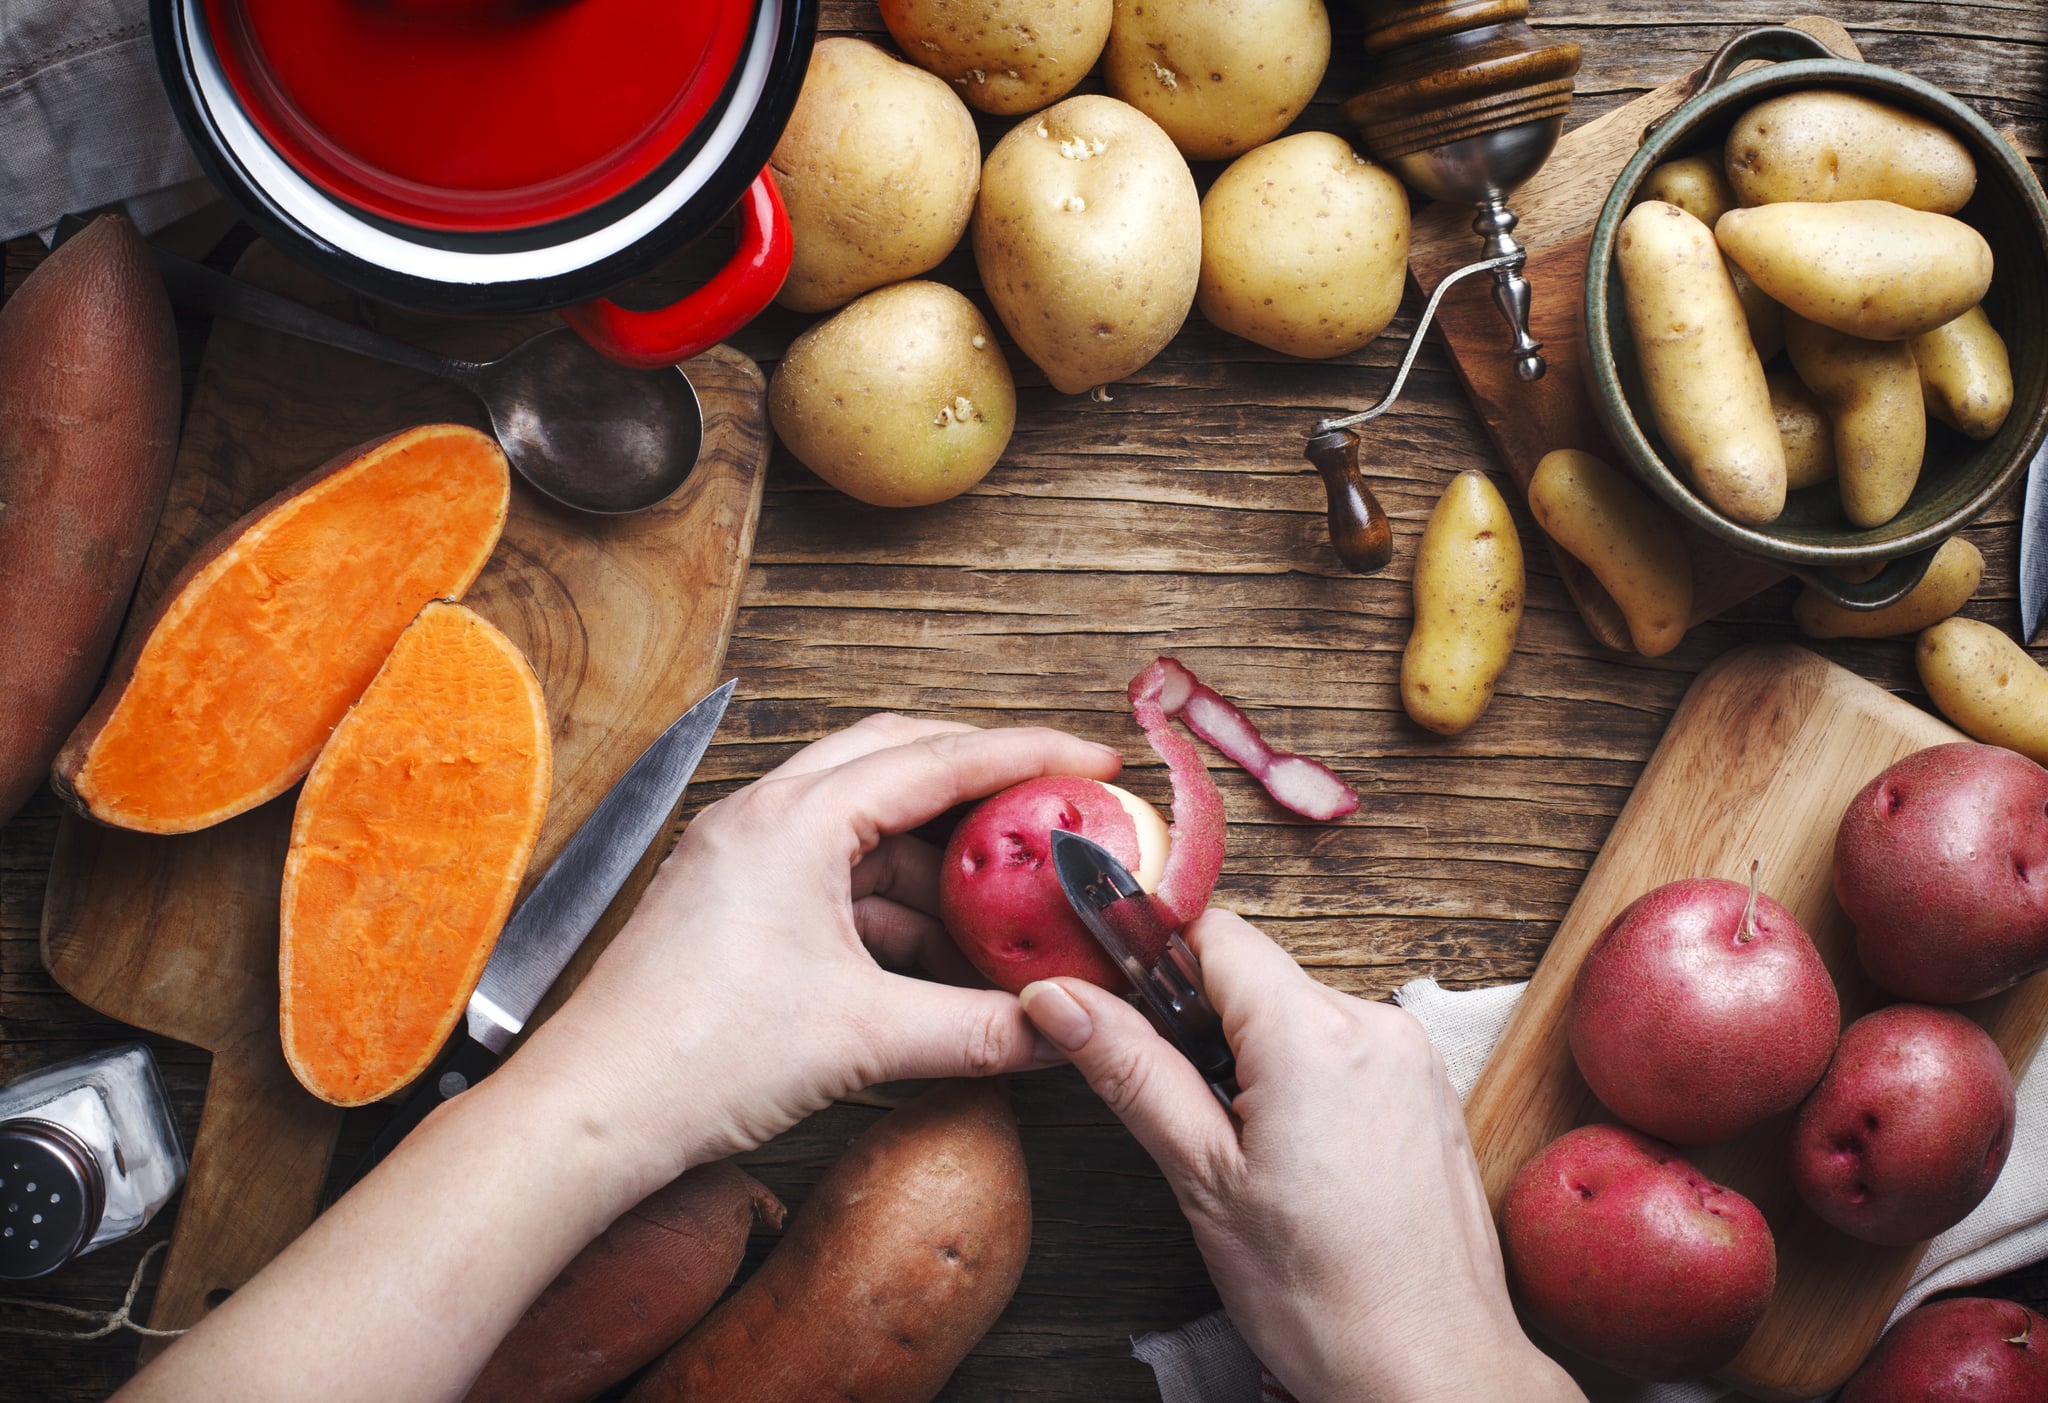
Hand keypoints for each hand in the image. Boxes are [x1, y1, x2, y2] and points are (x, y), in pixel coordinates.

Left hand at [517, 713, 1122, 1187]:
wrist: (589, 1116)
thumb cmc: (695, 1058)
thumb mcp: (864, 1037)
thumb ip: (978, 1029)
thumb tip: (1059, 1032)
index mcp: (794, 819)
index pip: (936, 759)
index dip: (1027, 756)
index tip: (1091, 762)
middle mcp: (763, 817)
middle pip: (897, 760)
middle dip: (982, 782)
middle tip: (1052, 804)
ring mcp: (742, 857)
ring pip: (864, 825)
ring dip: (935, 861)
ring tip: (1003, 907)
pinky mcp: (733, 903)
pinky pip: (833, 876)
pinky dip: (892, 906)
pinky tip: (938, 957)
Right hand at [1019, 910, 1582, 1402]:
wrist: (1434, 1372)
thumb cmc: (1325, 1297)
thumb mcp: (1202, 1179)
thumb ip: (1131, 1070)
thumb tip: (1059, 999)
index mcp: (1314, 1034)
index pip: (1213, 933)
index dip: (1150, 958)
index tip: (1111, 999)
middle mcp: (1376, 1025)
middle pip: (1255, 976)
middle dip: (1201, 1025)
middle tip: (1178, 1110)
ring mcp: (1412, 1058)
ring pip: (1297, 1014)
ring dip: (1253, 1058)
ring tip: (1242, 1152)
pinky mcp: (1428, 1092)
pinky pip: (1344, 1050)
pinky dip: (1303, 1082)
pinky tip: (1293, 1160)